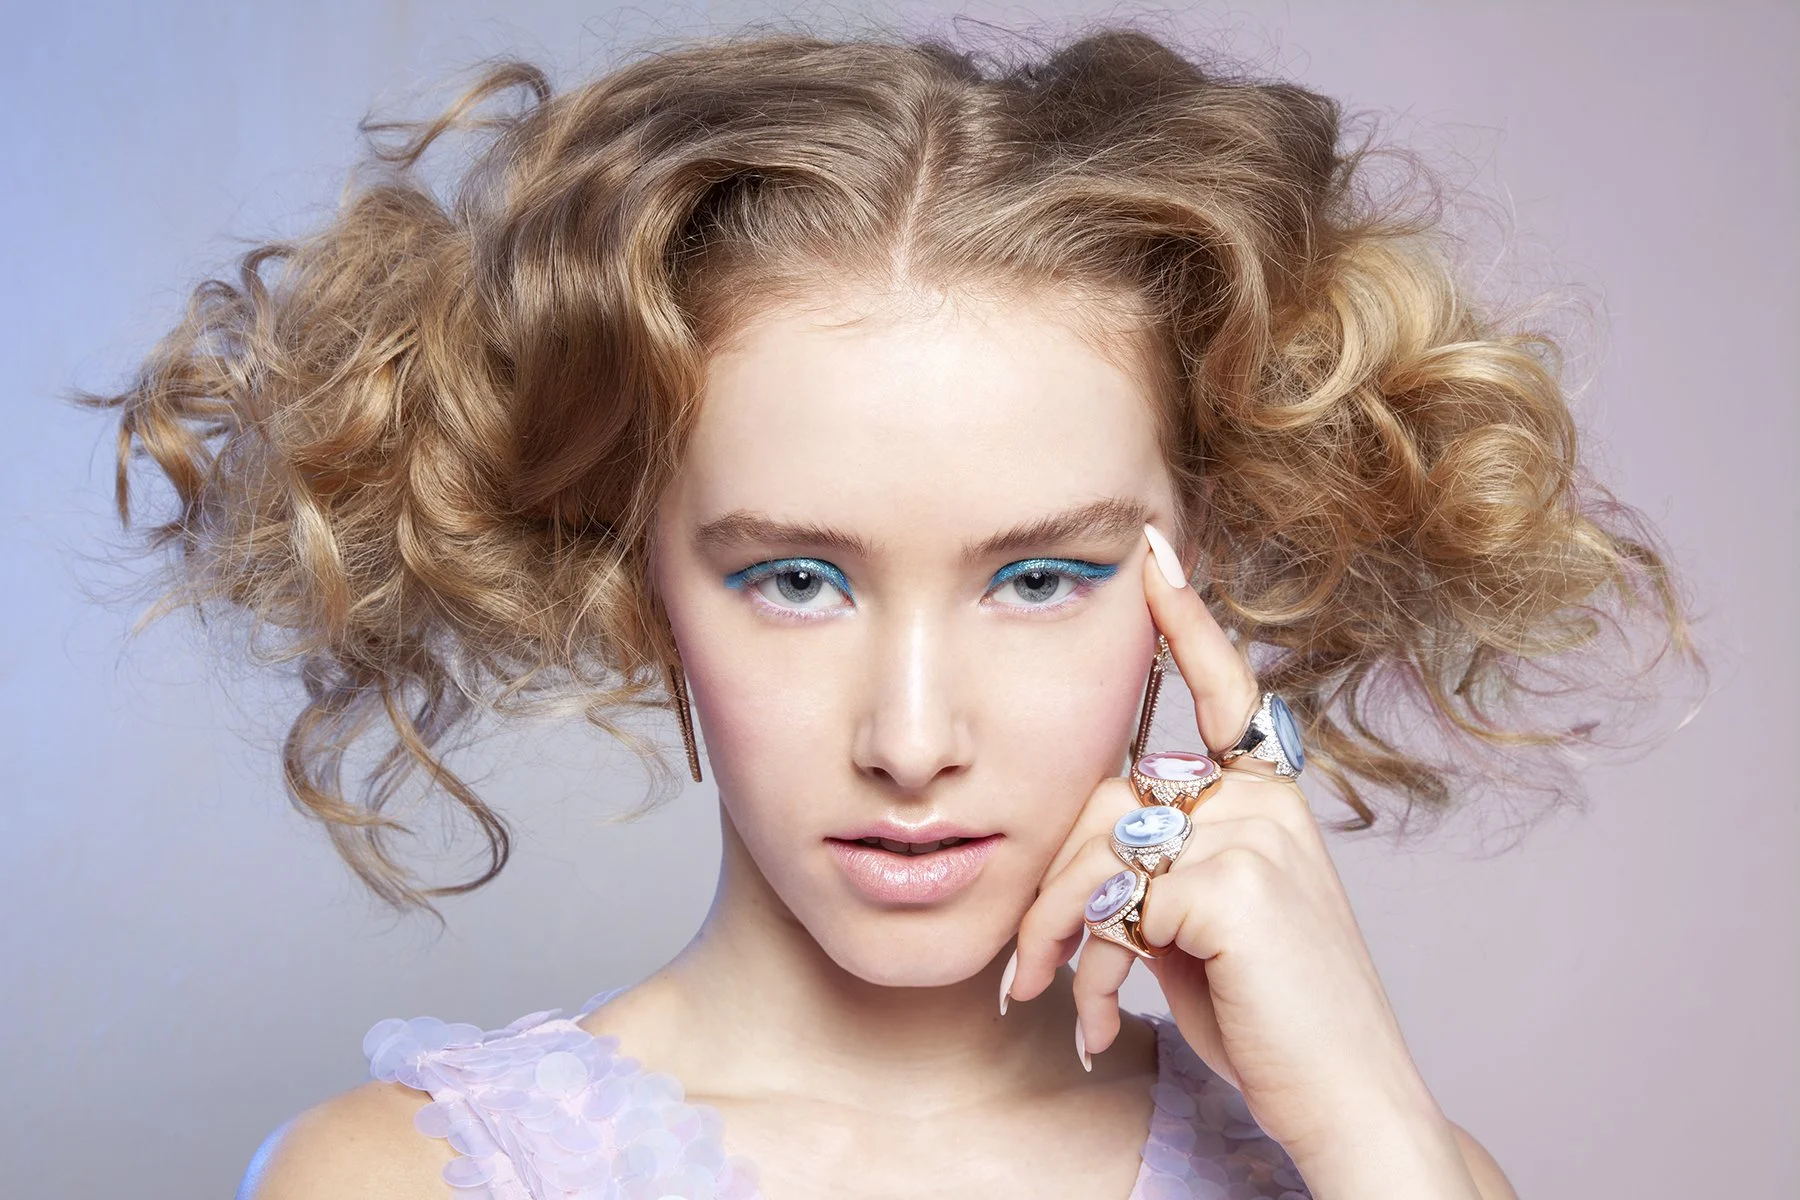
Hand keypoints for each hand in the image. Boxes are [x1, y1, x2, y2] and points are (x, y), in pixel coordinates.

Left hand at [1005, 527, 1482, 1195]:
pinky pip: (1116, 906)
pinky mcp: (1234, 882)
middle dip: (1051, 888)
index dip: (1187, 622)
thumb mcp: (1200, 928)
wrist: (1341, 1100)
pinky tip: (1107, 1023)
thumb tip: (1083, 857)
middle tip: (1025, 969)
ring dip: (1059, 937)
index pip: (1223, 694)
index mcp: (1266, 801)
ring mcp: (1255, 835)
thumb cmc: (1266, 1018)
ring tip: (1054, 1001)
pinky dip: (1095, 971)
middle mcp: (1265, 803)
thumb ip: (1157, 867)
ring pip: (1097, 852)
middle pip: (1103, 798)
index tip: (1155, 552)